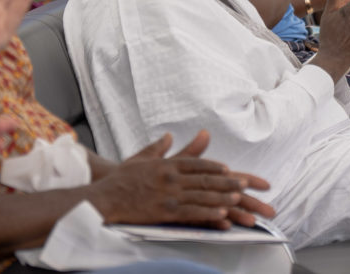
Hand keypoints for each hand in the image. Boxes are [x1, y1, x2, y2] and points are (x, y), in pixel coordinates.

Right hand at [89, 131, 273, 228]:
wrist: (103, 197)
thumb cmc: (121, 179)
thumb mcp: (142, 158)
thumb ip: (160, 147)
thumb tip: (170, 135)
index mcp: (167, 164)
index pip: (197, 164)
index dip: (215, 167)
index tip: (230, 169)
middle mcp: (171, 178)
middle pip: (205, 179)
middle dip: (228, 182)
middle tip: (246, 184)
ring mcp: (169, 195)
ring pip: (202, 195)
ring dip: (223, 196)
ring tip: (240, 198)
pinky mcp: (164, 212)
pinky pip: (191, 213)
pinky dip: (208, 213)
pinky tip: (222, 215)